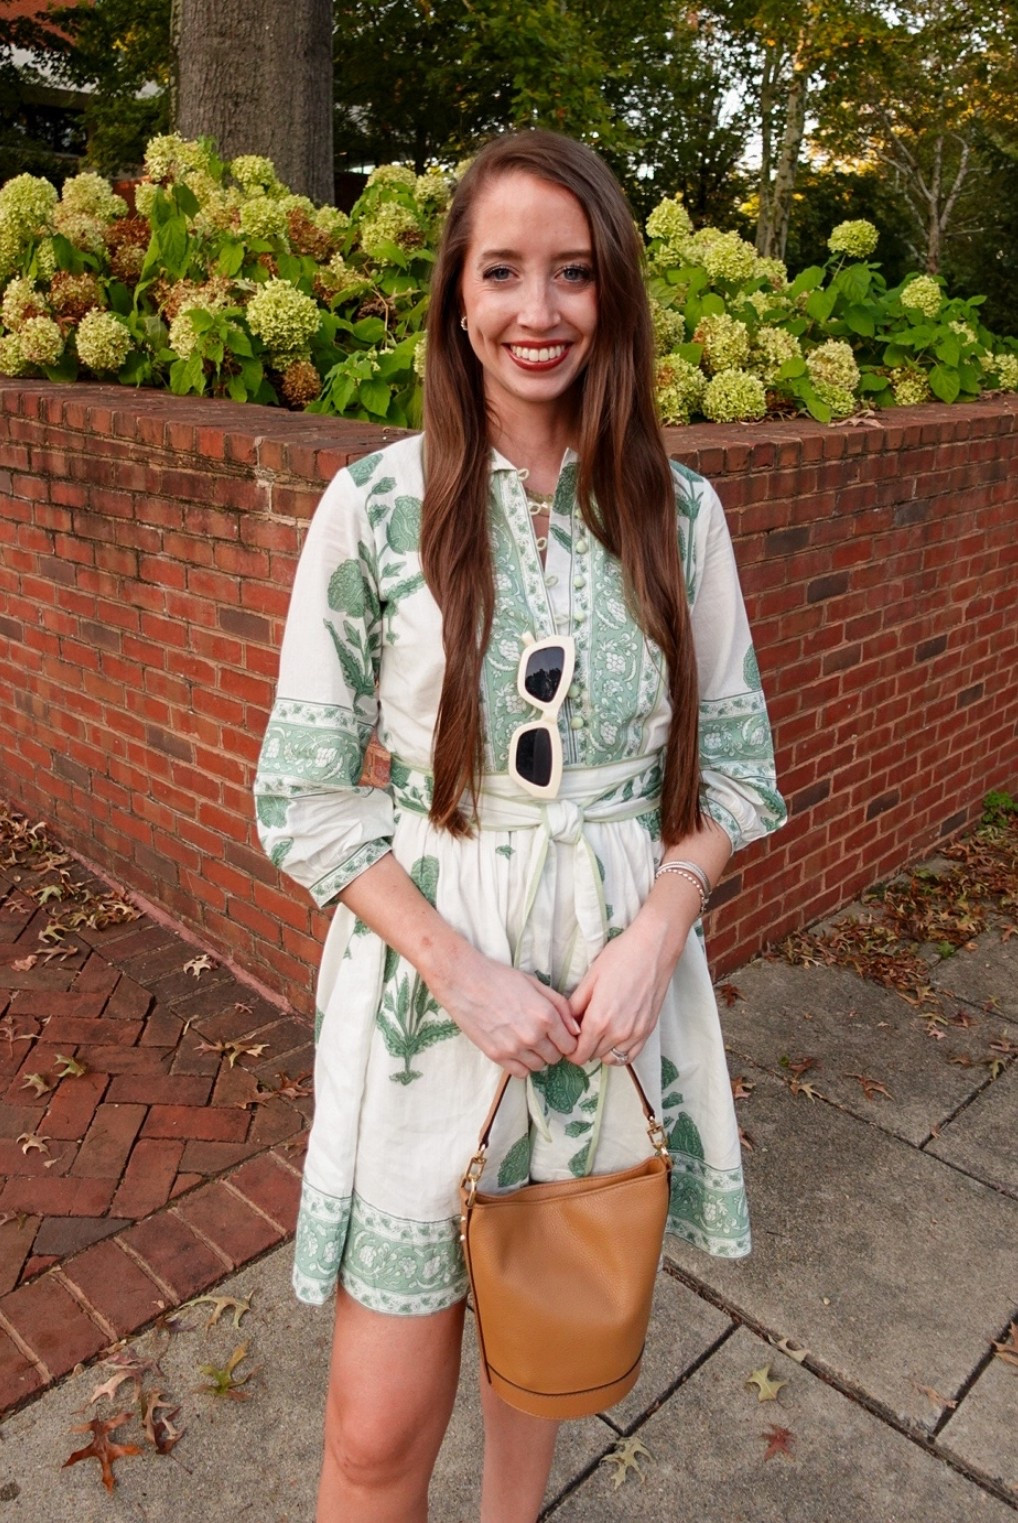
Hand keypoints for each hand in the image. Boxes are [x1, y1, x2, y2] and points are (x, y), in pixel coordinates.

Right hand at [428, 942, 578, 1077]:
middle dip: (554, 1048)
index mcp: (546, 1016)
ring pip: (539, 1066)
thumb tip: (576, 1029)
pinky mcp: (497, 1056)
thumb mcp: (536, 984)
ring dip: (538, 1057)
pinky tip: (517, 1050)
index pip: (570, 1045)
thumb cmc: (501, 978)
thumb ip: (561, 1007)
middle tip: (543, 1036)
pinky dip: (522, 1065)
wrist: (465, 982)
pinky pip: (520, 1073)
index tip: (561, 1036)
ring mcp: (514, 1048)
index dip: (568, 1040)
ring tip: (528, 1041)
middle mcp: (533, 1035)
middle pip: (556, 1057)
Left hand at [567, 915, 686, 1066]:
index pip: (578, 1054)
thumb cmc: (620, 957)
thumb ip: (575, 1006)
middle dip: (583, 1048)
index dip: (569, 1049)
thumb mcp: (590, 978)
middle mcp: (618, 1033)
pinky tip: (614, 1036)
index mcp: (599, 1020)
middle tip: (580, 1031)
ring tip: (597, 1032)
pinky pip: (630, 1056)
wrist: (653, 949)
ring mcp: (635, 1034)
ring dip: (601, 1051)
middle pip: (592, 1056)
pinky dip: (619, 1051)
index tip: (567, 1038)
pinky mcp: (648, 1030)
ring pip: (611, 1059)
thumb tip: (566, 1024)